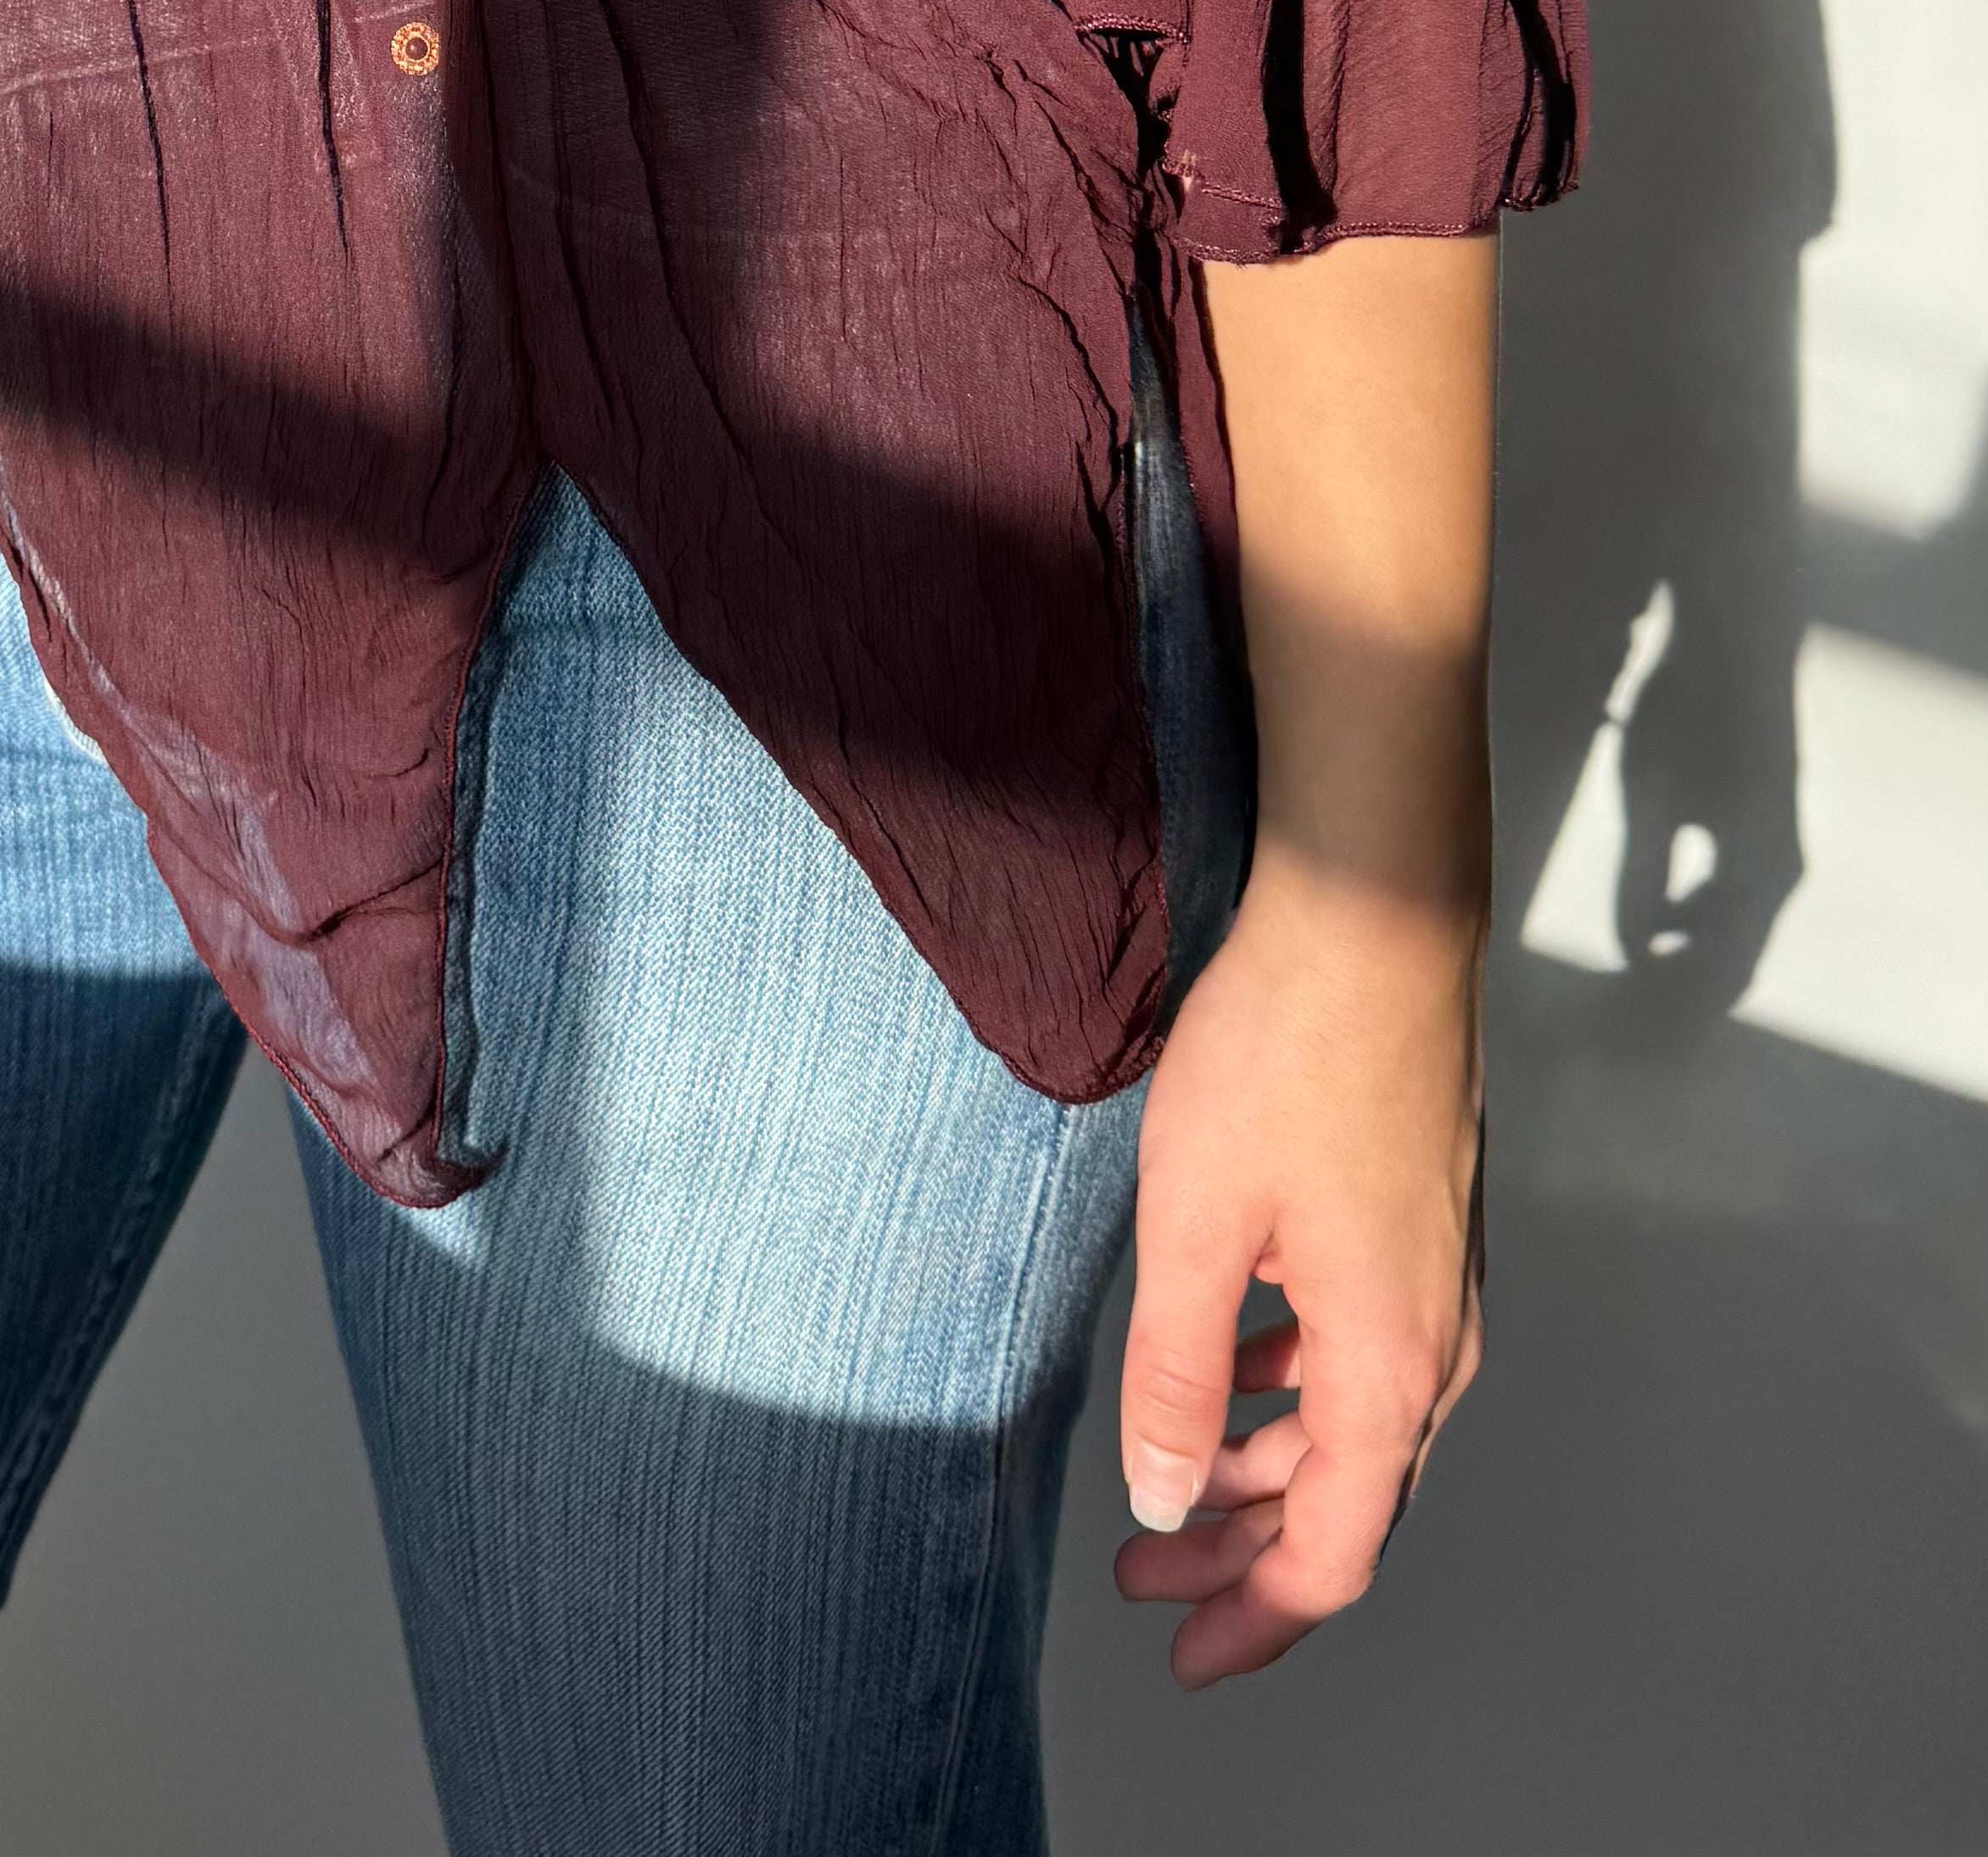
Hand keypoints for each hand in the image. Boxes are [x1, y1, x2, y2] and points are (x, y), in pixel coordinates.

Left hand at [1111, 855, 1484, 1683]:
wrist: (1372, 925)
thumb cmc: (1284, 1059)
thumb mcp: (1195, 1227)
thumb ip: (1181, 1375)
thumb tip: (1170, 1501)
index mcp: (1387, 1368)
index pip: (1332, 1552)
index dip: (1258, 1619)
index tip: (1183, 1657)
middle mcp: (1433, 1343)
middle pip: (1348, 1501)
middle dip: (1245, 1555)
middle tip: (1146, 1585)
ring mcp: (1436, 1282)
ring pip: (1353, 1427)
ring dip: (1266, 1471)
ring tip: (1175, 1489)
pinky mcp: (1417, 1227)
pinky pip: (1358, 1355)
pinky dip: (1291, 1391)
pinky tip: (1230, 1365)